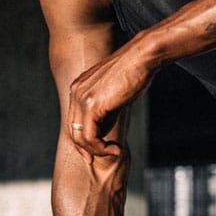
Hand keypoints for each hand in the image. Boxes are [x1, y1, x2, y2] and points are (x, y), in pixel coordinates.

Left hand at [67, 42, 153, 158]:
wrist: (142, 58)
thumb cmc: (135, 73)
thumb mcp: (114, 94)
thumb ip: (105, 111)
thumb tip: (103, 131)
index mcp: (79, 87)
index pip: (74, 121)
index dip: (83, 140)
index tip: (97, 151)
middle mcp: (76, 92)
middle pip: (73, 131)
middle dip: (87, 149)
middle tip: (103, 157)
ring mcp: (82, 98)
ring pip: (80, 137)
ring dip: (97, 150)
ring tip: (115, 151)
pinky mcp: (92, 105)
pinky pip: (90, 137)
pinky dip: (101, 148)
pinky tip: (116, 148)